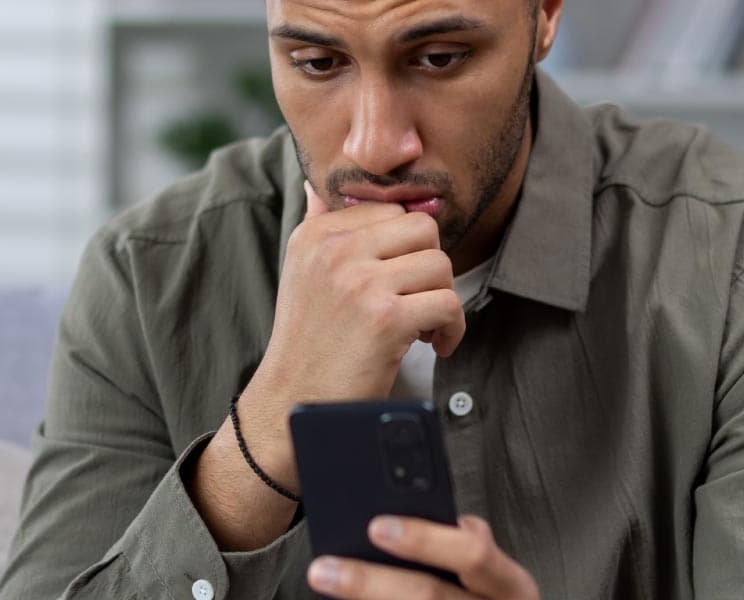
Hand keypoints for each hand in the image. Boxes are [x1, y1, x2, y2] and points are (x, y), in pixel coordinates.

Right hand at [236, 182, 466, 486]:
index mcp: (316, 235)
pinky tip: (434, 346)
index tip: (400, 281)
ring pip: (441, 265)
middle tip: (417, 303)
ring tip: (423, 328)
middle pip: (423, 229)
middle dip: (429, 268)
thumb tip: (317, 183)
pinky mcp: (385, 318)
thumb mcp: (301, 273)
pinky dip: (452, 329)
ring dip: (442, 300)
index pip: (391, 209)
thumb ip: (318, 225)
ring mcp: (360, 282)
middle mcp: (334, 251)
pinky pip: (448, 303)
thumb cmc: (308, 343)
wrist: (292, 402)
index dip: (407, 248)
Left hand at [307, 515, 539, 598]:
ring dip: (362, 599)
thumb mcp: (494, 572)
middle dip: (370, 581)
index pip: (473, 553)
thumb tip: (428, 513)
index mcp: (512, 584)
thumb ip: (466, 543)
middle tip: (324, 567)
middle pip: (429, 595)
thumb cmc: (490, 599)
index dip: (424, 539)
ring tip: (324, 582)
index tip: (376, 525)